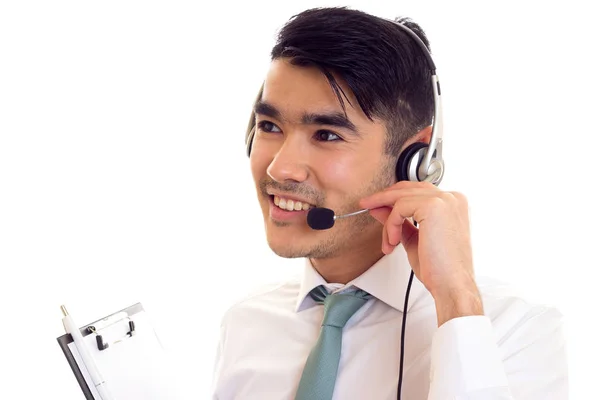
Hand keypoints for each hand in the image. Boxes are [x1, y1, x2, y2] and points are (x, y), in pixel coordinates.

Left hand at [359, 181, 482, 325]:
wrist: (452, 285)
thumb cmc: (439, 269)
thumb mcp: (413, 238)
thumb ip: (398, 220)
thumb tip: (379, 208)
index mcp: (452, 204)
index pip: (417, 191)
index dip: (394, 197)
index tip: (375, 204)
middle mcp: (451, 198)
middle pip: (408, 189)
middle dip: (383, 198)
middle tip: (366, 205)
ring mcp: (444, 200)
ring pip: (401, 198)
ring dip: (388, 221)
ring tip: (388, 242)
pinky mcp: (433, 206)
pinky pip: (399, 207)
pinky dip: (391, 224)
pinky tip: (393, 241)